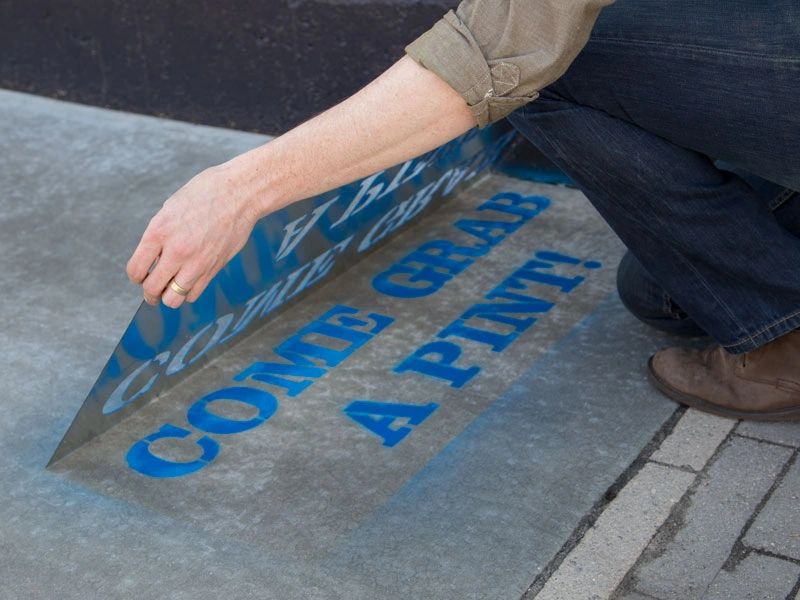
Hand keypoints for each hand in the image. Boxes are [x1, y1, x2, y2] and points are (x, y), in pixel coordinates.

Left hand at [127, 160, 261, 308]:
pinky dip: (187, 292)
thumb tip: (152, 259)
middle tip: (152, 289)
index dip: (136, 276)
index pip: (136, 270)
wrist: (239, 193)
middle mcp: (176, 250)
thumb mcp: (170, 208)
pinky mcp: (214, 268)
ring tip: (170, 287)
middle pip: (152, 289)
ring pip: (173, 299)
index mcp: (159, 231)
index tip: (140, 275)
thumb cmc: (205, 194)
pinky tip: (188, 280)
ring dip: (168, 296)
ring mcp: (197, 262)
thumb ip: (159, 235)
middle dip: (149, 292)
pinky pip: (193, 294)